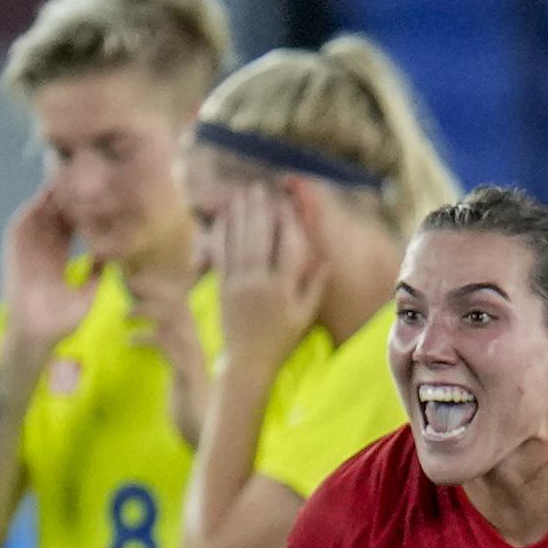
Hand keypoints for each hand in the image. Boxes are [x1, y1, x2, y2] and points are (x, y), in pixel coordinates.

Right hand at [0, 184, 94, 358]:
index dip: (92, 210)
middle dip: (74, 192)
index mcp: (59, 253)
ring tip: (75, 172)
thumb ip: (102, 270)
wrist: (37, 331)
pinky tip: (55, 190)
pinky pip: (28, 216)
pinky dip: (40, 203)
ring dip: (56, 191)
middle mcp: (44, 244)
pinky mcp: (16, 243)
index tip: (110, 195)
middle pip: (59, 210)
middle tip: (93, 171)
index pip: (76, 224)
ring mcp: (29, 242)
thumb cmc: (64, 318)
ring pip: (44, 209)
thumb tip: (121, 254)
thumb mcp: (91, 290)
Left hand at [128, 269, 209, 445]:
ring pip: (174, 318)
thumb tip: (153, 340)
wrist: (208, 435)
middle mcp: (196, 345)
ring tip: (126, 315)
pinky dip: (147, 338)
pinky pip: (167, 345)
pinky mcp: (186, 372)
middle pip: (178, 303)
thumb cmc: (192, 409)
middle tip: (127, 282)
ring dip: (148, 310)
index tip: (134, 284)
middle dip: (152, 288)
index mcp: (193, 343)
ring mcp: (193, 357)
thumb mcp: (179, 375)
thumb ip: (170, 355)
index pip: (179, 305)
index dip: (158, 290)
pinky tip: (130, 342)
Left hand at [213, 184, 323, 370]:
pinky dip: (222, 233)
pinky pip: (221, 254)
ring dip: (241, 215)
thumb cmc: (282, 338)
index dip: (288, 223)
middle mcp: (260, 283)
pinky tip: (225, 217)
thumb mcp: (305, 315)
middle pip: (260, 238)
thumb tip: (326, 258)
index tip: (287, 205)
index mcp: (284, 290)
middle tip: (259, 188)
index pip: (288, 248)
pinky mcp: (222, 286)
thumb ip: (315, 285)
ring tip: (243, 194)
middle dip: (260, 210)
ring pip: (239, 241)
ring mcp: (238, 283)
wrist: (248, 359)